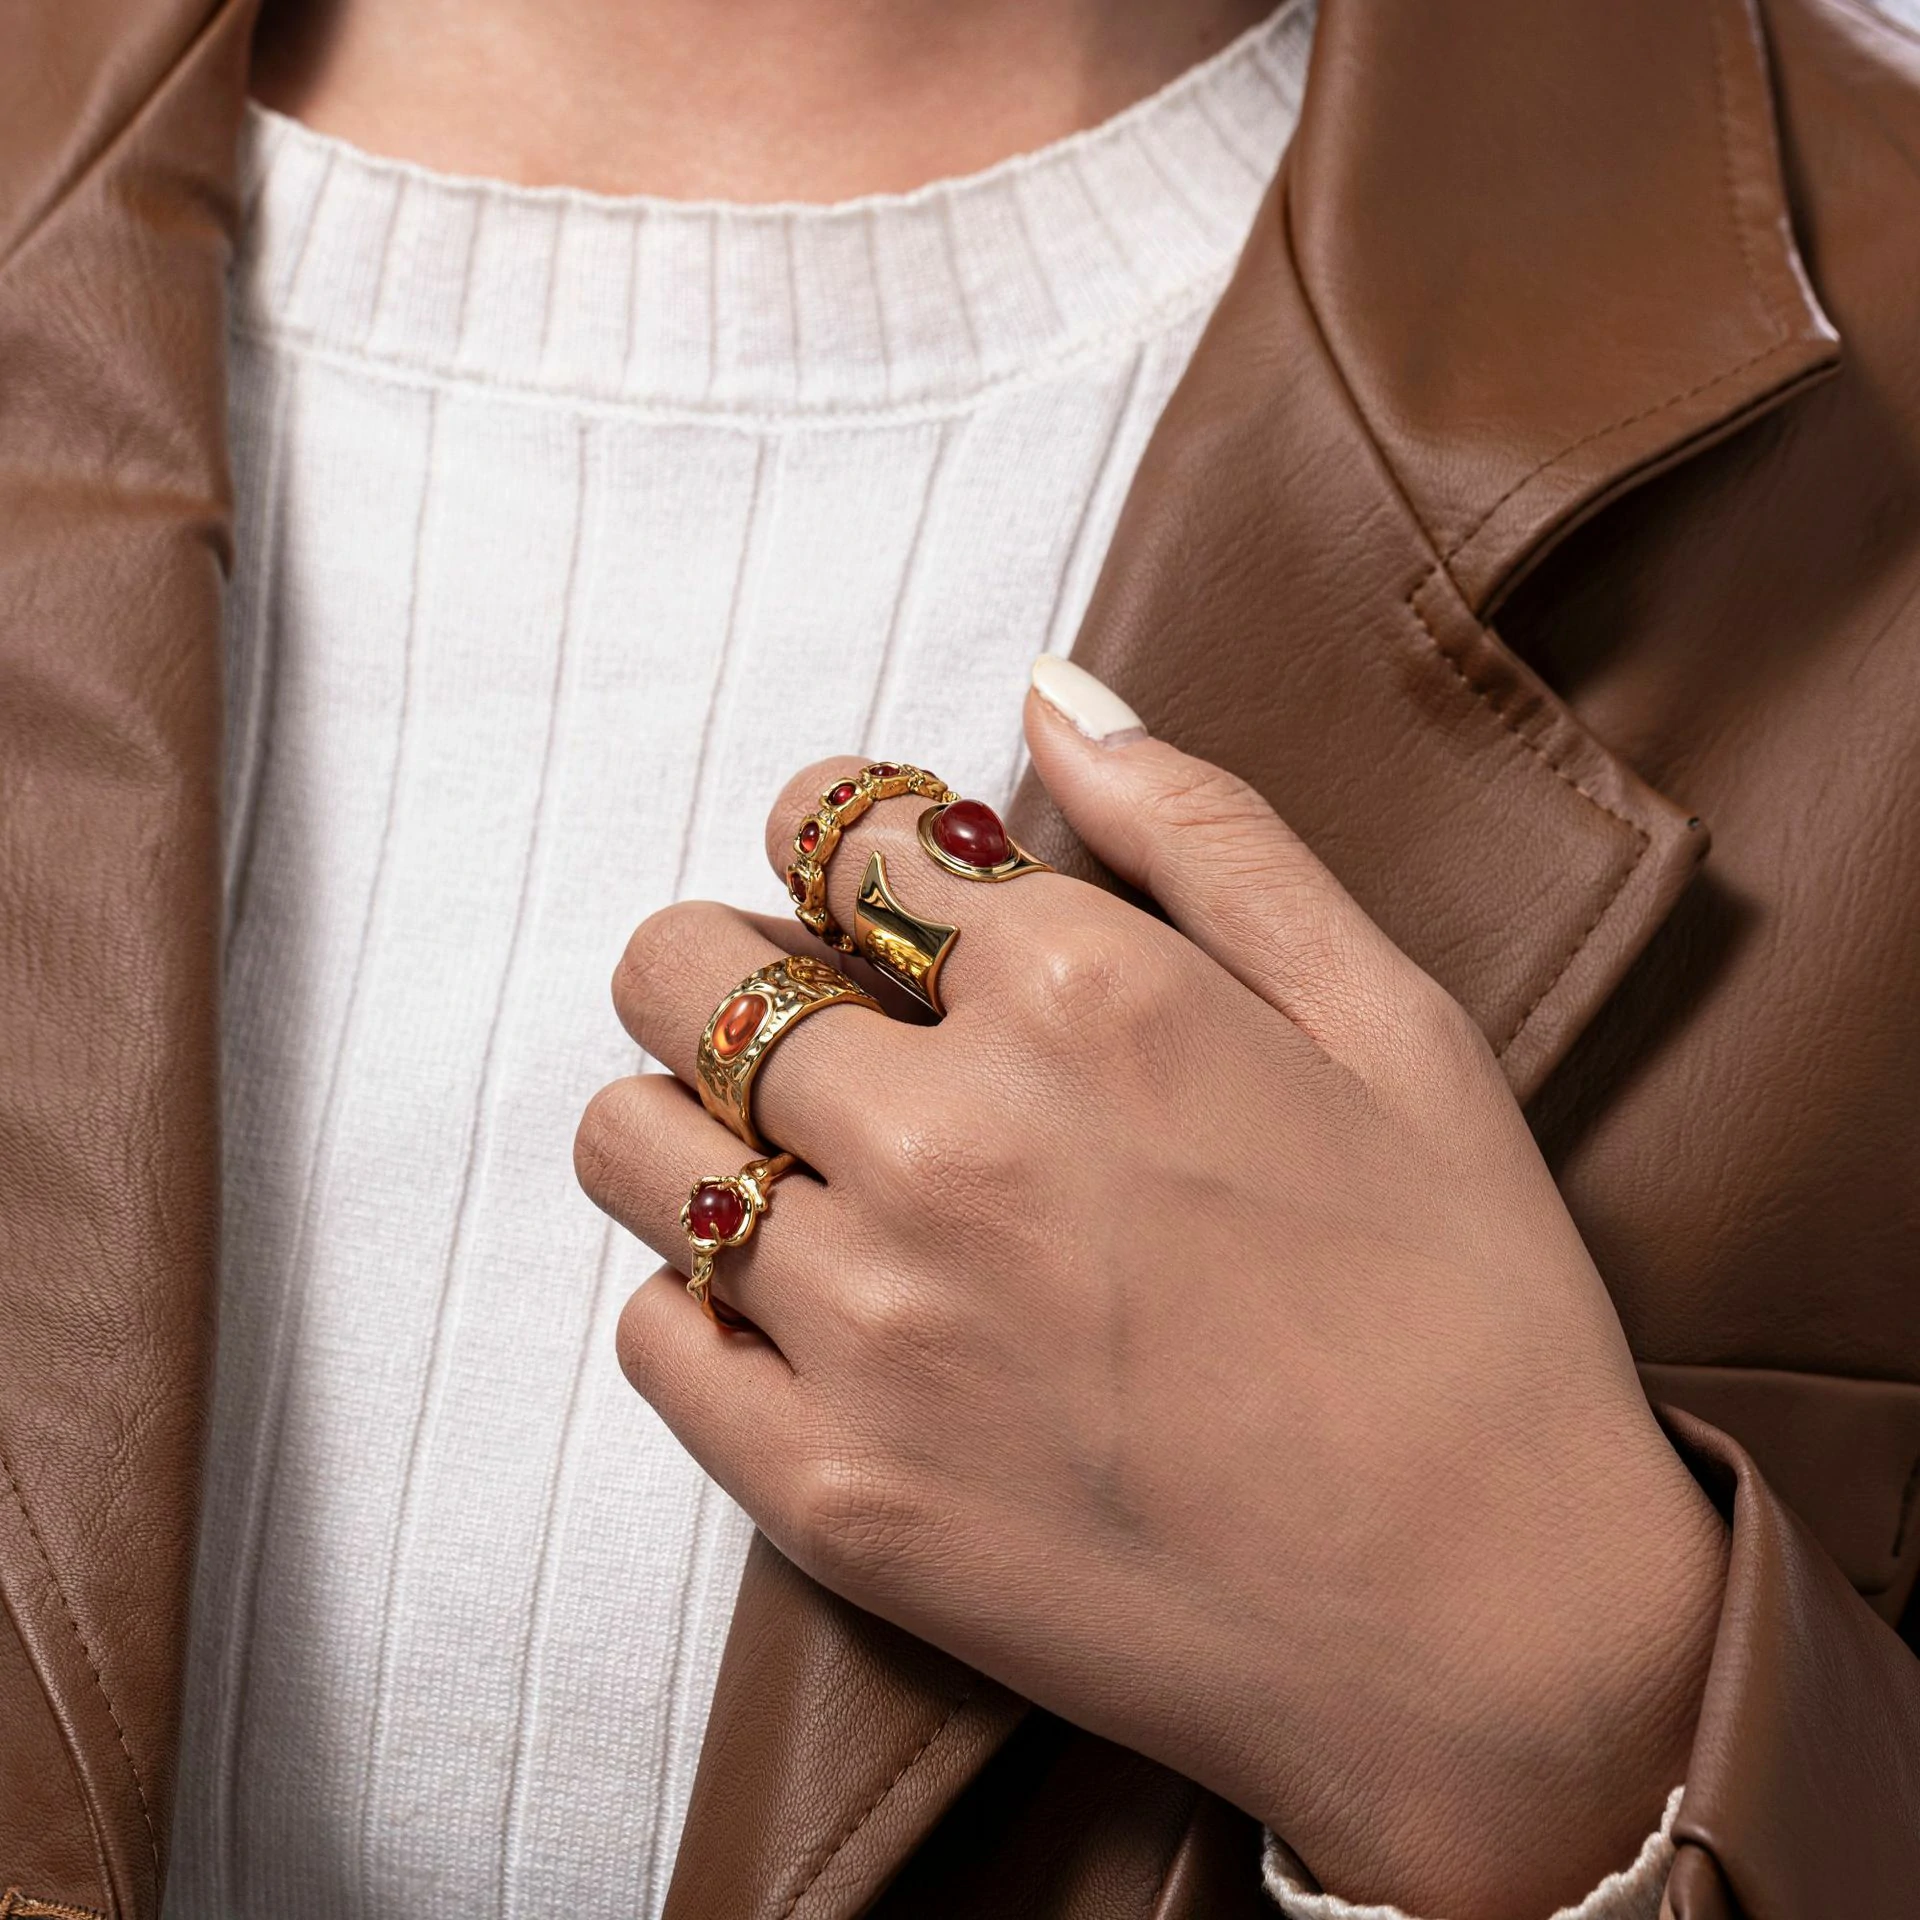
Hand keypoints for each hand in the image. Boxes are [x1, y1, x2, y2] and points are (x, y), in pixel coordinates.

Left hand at [575, 660, 1726, 1918]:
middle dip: (734, 961)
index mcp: (1086, 997)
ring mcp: (873, 1331)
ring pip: (625, 1141)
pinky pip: (653, 1335)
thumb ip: (1210, 833)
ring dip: (686, 1120)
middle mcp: (947, 1145)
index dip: (837, 839)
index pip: (831, 828)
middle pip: (682, 967)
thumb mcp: (1396, 1022)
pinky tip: (814, 1312)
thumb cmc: (1468, 1312)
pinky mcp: (833, 1495)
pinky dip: (701, 1300)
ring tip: (799, 1162)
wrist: (1497, 1643)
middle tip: (825, 1023)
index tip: (873, 893)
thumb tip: (1054, 693)